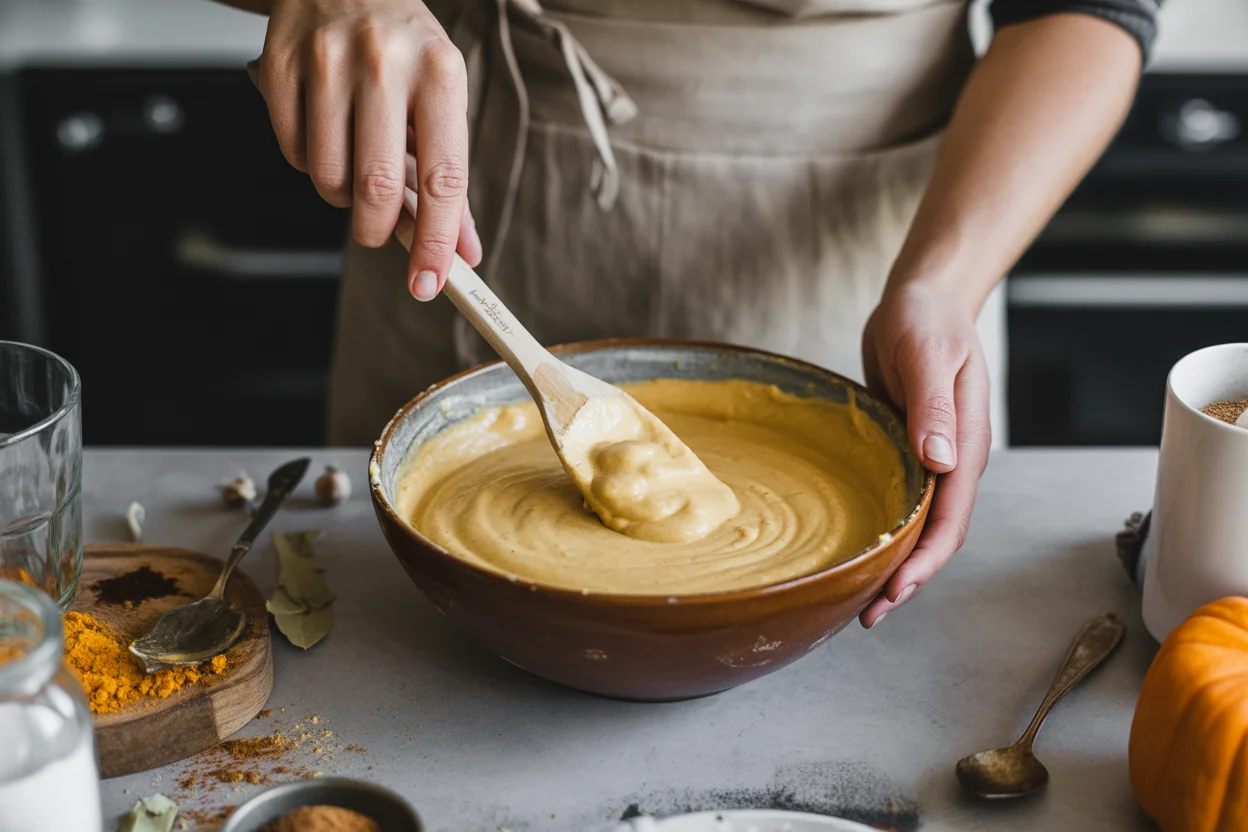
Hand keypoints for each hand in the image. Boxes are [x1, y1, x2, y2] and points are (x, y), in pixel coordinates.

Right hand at [250, 0, 482, 298]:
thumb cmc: (405, 49)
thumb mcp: (442, 100)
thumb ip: (450, 179)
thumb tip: (464, 253)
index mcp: (440, 74)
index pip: (444, 179)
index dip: (437, 242)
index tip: (431, 284)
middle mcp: (384, 63)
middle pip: (377, 186)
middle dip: (377, 228)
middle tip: (377, 231)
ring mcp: (326, 61)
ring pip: (328, 175)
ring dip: (341, 195)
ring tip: (354, 163)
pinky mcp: (280, 64)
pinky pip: (292, 153)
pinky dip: (310, 165)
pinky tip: (325, 137)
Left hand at [858, 283, 990, 627]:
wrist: (924, 299)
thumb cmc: (926, 319)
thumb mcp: (927, 355)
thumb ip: (934, 406)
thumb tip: (941, 461)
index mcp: (967, 446)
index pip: (951, 520)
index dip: (924, 562)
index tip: (895, 592)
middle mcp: (954, 461)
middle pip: (937, 536)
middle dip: (908, 579)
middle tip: (867, 615)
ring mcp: (933, 459)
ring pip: (919, 525)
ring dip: (895, 563)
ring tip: (859, 598)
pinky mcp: (909, 451)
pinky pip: (901, 502)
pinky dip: (885, 532)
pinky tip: (860, 548)